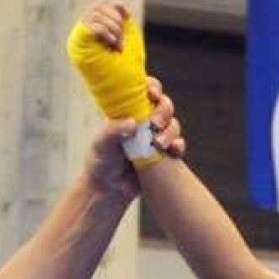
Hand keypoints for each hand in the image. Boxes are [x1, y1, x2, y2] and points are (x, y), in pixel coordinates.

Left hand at [80, 77, 183, 199]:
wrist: (108, 191)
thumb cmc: (100, 163)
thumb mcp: (100, 144)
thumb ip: (112, 131)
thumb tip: (133, 123)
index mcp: (128, 112)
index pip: (144, 91)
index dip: (152, 87)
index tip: (152, 94)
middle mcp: (144, 122)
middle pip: (164, 105)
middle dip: (164, 110)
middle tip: (154, 123)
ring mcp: (155, 138)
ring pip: (173, 124)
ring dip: (170, 131)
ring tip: (159, 144)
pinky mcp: (164, 155)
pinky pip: (178, 146)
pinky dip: (179, 146)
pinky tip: (173, 151)